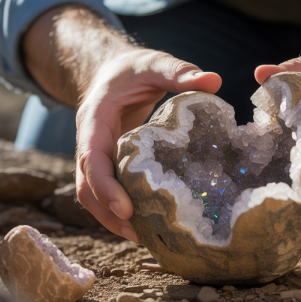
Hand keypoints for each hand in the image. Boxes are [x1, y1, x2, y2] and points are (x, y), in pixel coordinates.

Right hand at [75, 49, 220, 240]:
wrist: (111, 70)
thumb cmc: (133, 68)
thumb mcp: (154, 63)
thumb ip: (179, 72)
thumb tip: (214, 80)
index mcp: (94, 118)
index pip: (90, 157)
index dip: (105, 186)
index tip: (126, 208)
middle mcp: (89, 140)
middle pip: (86, 185)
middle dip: (107, 212)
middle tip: (137, 233)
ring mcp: (96, 155)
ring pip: (92, 194)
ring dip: (111, 218)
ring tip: (142, 238)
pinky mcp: (108, 164)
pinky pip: (107, 190)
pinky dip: (119, 210)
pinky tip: (144, 224)